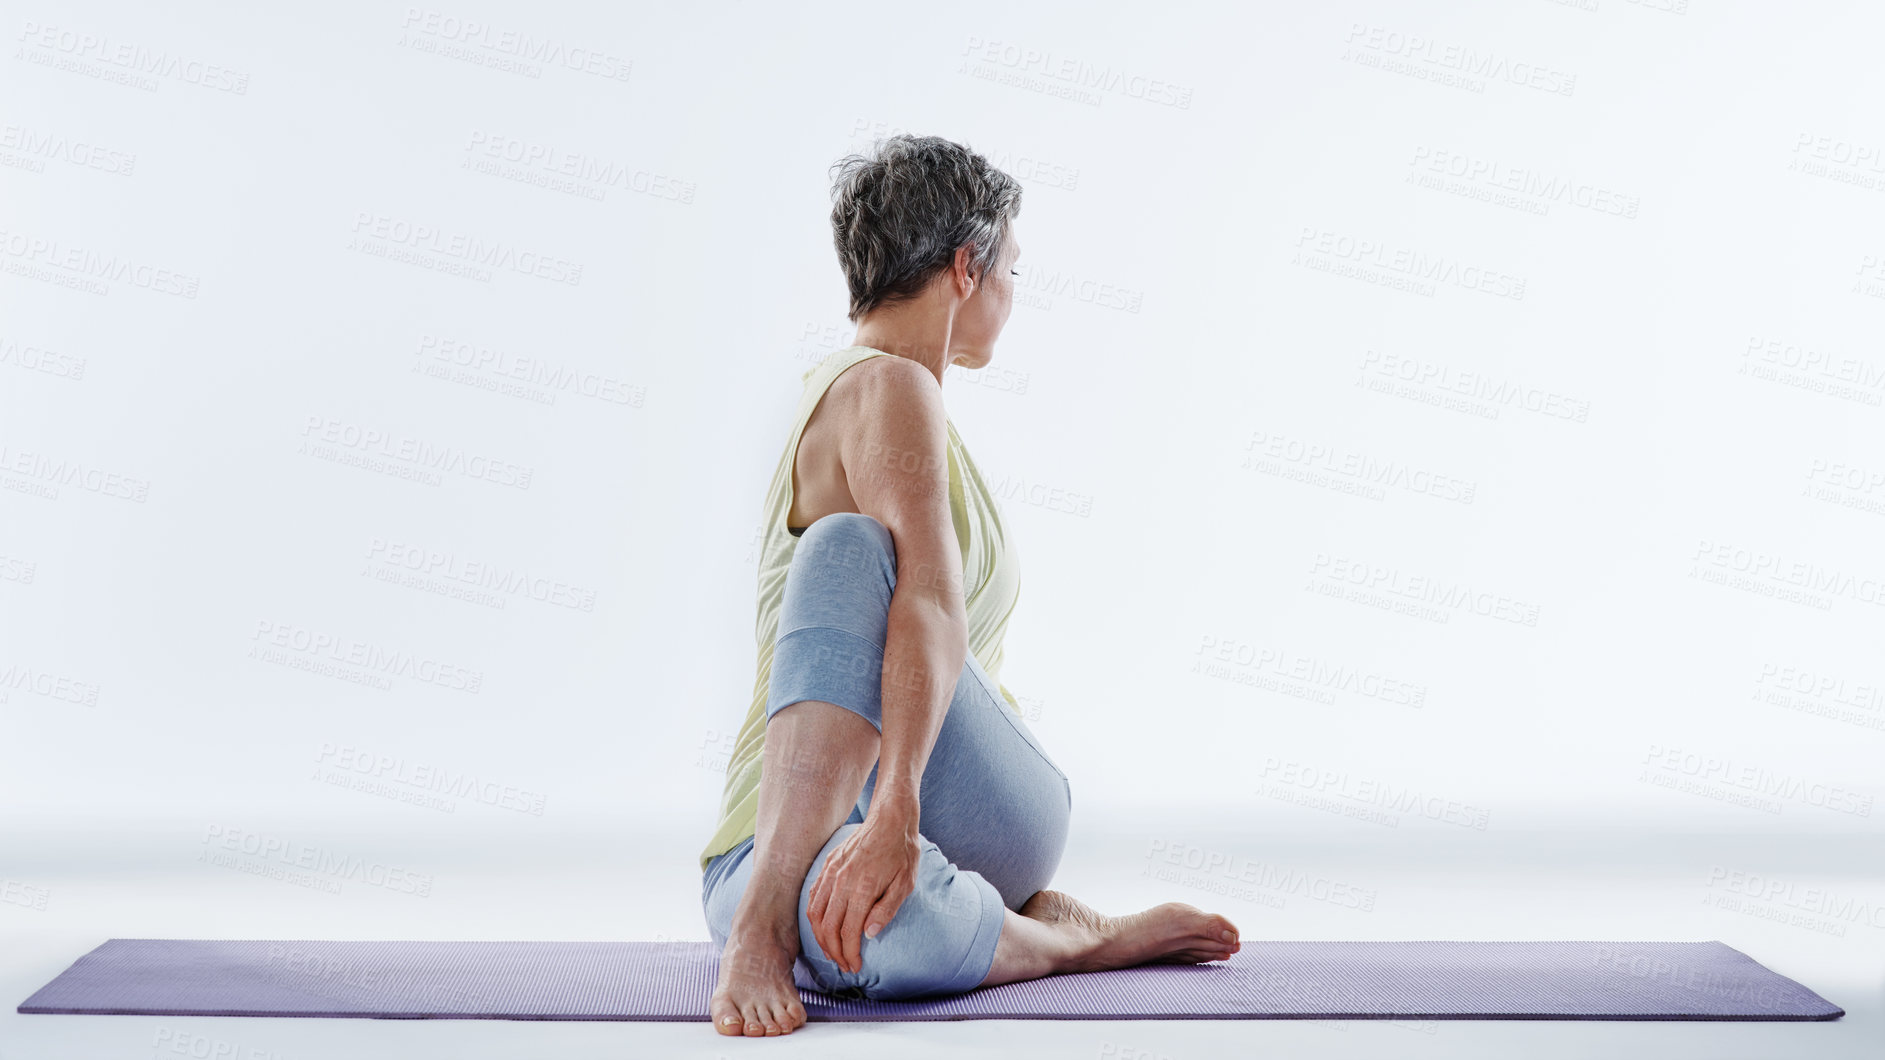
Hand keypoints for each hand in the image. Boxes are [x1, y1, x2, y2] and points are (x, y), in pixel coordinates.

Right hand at [805, 797, 920, 974]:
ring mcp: (831, 873)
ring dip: (821, 937)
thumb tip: (869, 934)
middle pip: (828, 927)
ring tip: (831, 951)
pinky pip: (813, 897)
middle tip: (844, 964)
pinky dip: (814, 916)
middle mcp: (842, 882)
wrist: (890, 819)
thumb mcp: (905, 883)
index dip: (850, 953)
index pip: (848, 932)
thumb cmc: (902, 851)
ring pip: (815, 914)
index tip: (855, 965)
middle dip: (834, 952)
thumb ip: (886, 909)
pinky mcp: (827, 865)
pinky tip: (822, 926)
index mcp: (862, 889)